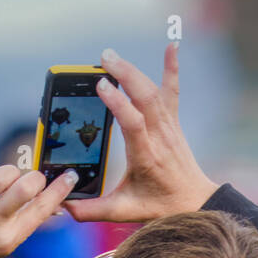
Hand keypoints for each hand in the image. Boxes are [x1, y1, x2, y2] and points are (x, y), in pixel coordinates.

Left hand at [0, 155, 77, 257]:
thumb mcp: (2, 246)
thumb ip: (22, 223)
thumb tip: (47, 204)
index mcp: (9, 238)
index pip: (43, 209)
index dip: (60, 190)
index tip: (69, 176)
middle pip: (26, 188)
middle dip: (35, 177)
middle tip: (31, 179)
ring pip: (1, 175)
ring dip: (9, 171)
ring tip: (4, 177)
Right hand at [65, 45, 216, 223]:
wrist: (195, 200)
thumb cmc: (159, 205)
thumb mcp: (125, 211)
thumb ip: (92, 210)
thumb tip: (63, 204)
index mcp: (146, 156)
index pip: (133, 123)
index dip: (118, 103)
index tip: (101, 86)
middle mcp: (160, 136)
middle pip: (145, 98)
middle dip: (125, 75)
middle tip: (103, 59)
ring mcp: (169, 125)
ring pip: (154, 90)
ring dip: (133, 70)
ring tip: (109, 56)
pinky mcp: (172, 120)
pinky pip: (173, 89)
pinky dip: (172, 67)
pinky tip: (172, 45)